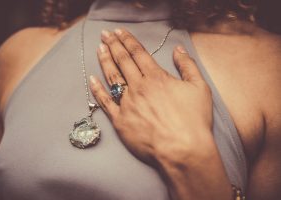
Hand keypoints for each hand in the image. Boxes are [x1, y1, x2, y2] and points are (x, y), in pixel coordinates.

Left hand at [90, 28, 233, 199]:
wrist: (182, 150)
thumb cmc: (193, 120)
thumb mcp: (199, 88)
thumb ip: (187, 66)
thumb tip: (178, 49)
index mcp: (156, 78)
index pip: (138, 53)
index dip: (127, 40)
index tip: (119, 32)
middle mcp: (139, 87)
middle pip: (123, 61)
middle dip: (113, 45)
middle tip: (105, 34)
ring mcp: (127, 103)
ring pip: (112, 77)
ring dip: (104, 61)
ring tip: (99, 48)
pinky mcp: (120, 121)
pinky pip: (105, 102)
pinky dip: (97, 90)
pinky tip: (91, 79)